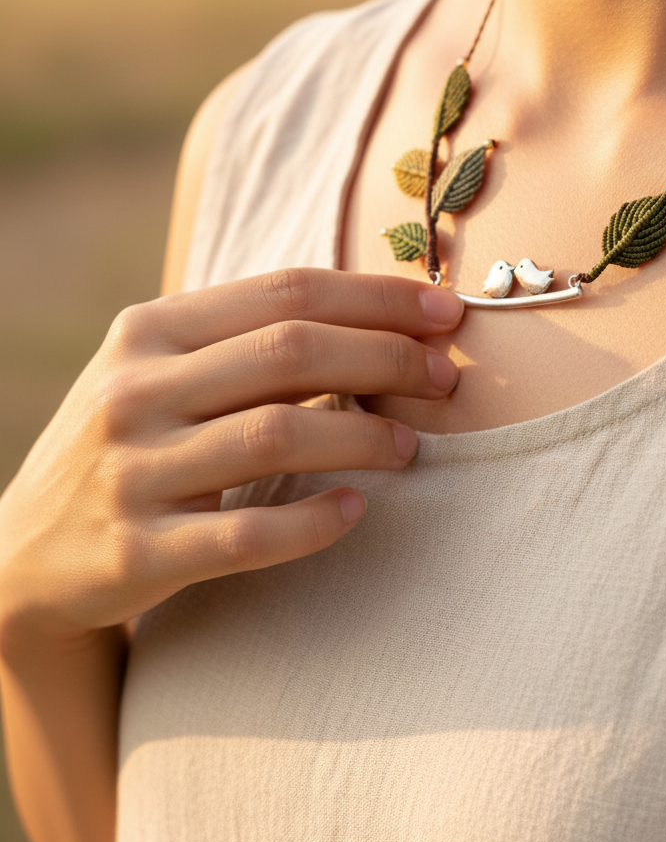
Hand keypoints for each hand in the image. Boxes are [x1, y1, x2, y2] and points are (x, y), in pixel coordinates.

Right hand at [0, 269, 462, 641]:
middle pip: (290, 351)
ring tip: (411, 444)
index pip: (284, 291)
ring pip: (277, 434)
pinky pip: (247, 535)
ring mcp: (132, 470)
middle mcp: (135, 390)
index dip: (377, 297)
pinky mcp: (137, 550)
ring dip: (365, 436)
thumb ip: (243, 340)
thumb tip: (377, 318)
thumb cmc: (128, 444)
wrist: (26, 549)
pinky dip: (314, 521)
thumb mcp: (157, 371)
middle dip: (388, 358)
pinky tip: (356, 510)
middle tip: (447, 379)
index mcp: (147, 330)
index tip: (444, 313)